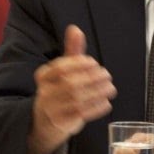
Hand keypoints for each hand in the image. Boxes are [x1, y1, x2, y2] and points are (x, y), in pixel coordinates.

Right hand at [28, 25, 116, 153]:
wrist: (44, 124)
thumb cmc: (58, 90)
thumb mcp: (62, 70)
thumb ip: (71, 51)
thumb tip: (75, 29)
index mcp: (43, 76)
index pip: (61, 67)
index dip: (79, 64)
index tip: (94, 63)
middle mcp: (45, 93)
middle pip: (70, 83)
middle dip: (92, 78)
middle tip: (107, 75)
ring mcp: (52, 110)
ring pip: (77, 99)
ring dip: (98, 92)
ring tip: (110, 88)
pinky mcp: (61, 124)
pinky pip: (81, 114)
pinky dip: (96, 108)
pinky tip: (106, 102)